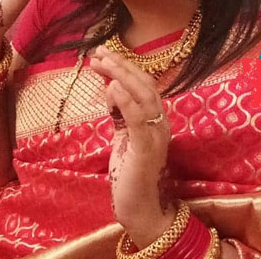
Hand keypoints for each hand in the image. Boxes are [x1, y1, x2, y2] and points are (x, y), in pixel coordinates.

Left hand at [90, 46, 175, 248]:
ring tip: (103, 62)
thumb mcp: (123, 138)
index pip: (143, 85)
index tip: (103, 54)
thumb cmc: (131, 175)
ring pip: (144, 97)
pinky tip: (113, 87)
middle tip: (99, 52)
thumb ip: (120, 114)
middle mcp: (161, 124)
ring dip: (123, 76)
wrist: (142, 210)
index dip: (125, 67)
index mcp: (155, 120)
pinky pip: (138, 121)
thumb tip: (111, 88)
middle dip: (122, 65)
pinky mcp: (147, 150)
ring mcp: (156, 136)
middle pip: (145, 85)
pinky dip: (126, 102)